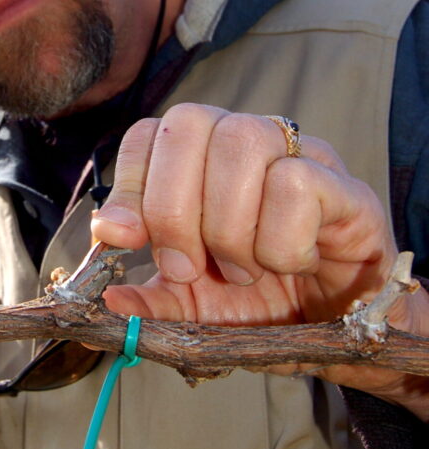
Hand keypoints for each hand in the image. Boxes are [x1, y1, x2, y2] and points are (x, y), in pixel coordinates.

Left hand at [91, 103, 428, 414]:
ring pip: (240, 144)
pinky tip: (294, 262)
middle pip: (188, 123)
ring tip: (244, 268)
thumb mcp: (193, 303)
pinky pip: (295, 183)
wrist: (335, 325)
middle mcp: (242, 138)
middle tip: (187, 267)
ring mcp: (295, 153)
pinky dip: (280, 243)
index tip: (127, 239)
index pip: (147, 132)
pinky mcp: (342, 183)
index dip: (130, 183)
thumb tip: (106, 298)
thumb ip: (152, 297)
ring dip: (229, 228)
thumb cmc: (258, 296)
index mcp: (197, 156)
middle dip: (173, 209)